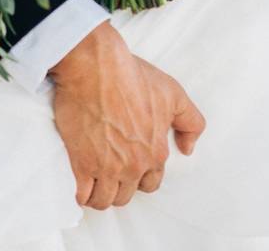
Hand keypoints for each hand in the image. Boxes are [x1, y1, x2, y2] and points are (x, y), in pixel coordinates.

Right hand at [49, 21, 205, 209]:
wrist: (96, 66)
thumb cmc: (132, 76)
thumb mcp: (174, 93)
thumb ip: (191, 122)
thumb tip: (187, 149)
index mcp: (155, 151)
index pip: (150, 183)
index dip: (139, 177)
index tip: (127, 167)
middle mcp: (133, 165)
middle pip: (125, 195)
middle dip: (117, 187)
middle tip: (106, 173)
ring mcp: (107, 167)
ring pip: (104, 200)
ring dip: (98, 195)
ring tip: (90, 182)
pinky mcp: (81, 163)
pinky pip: (82, 195)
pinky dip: (79, 194)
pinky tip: (77, 183)